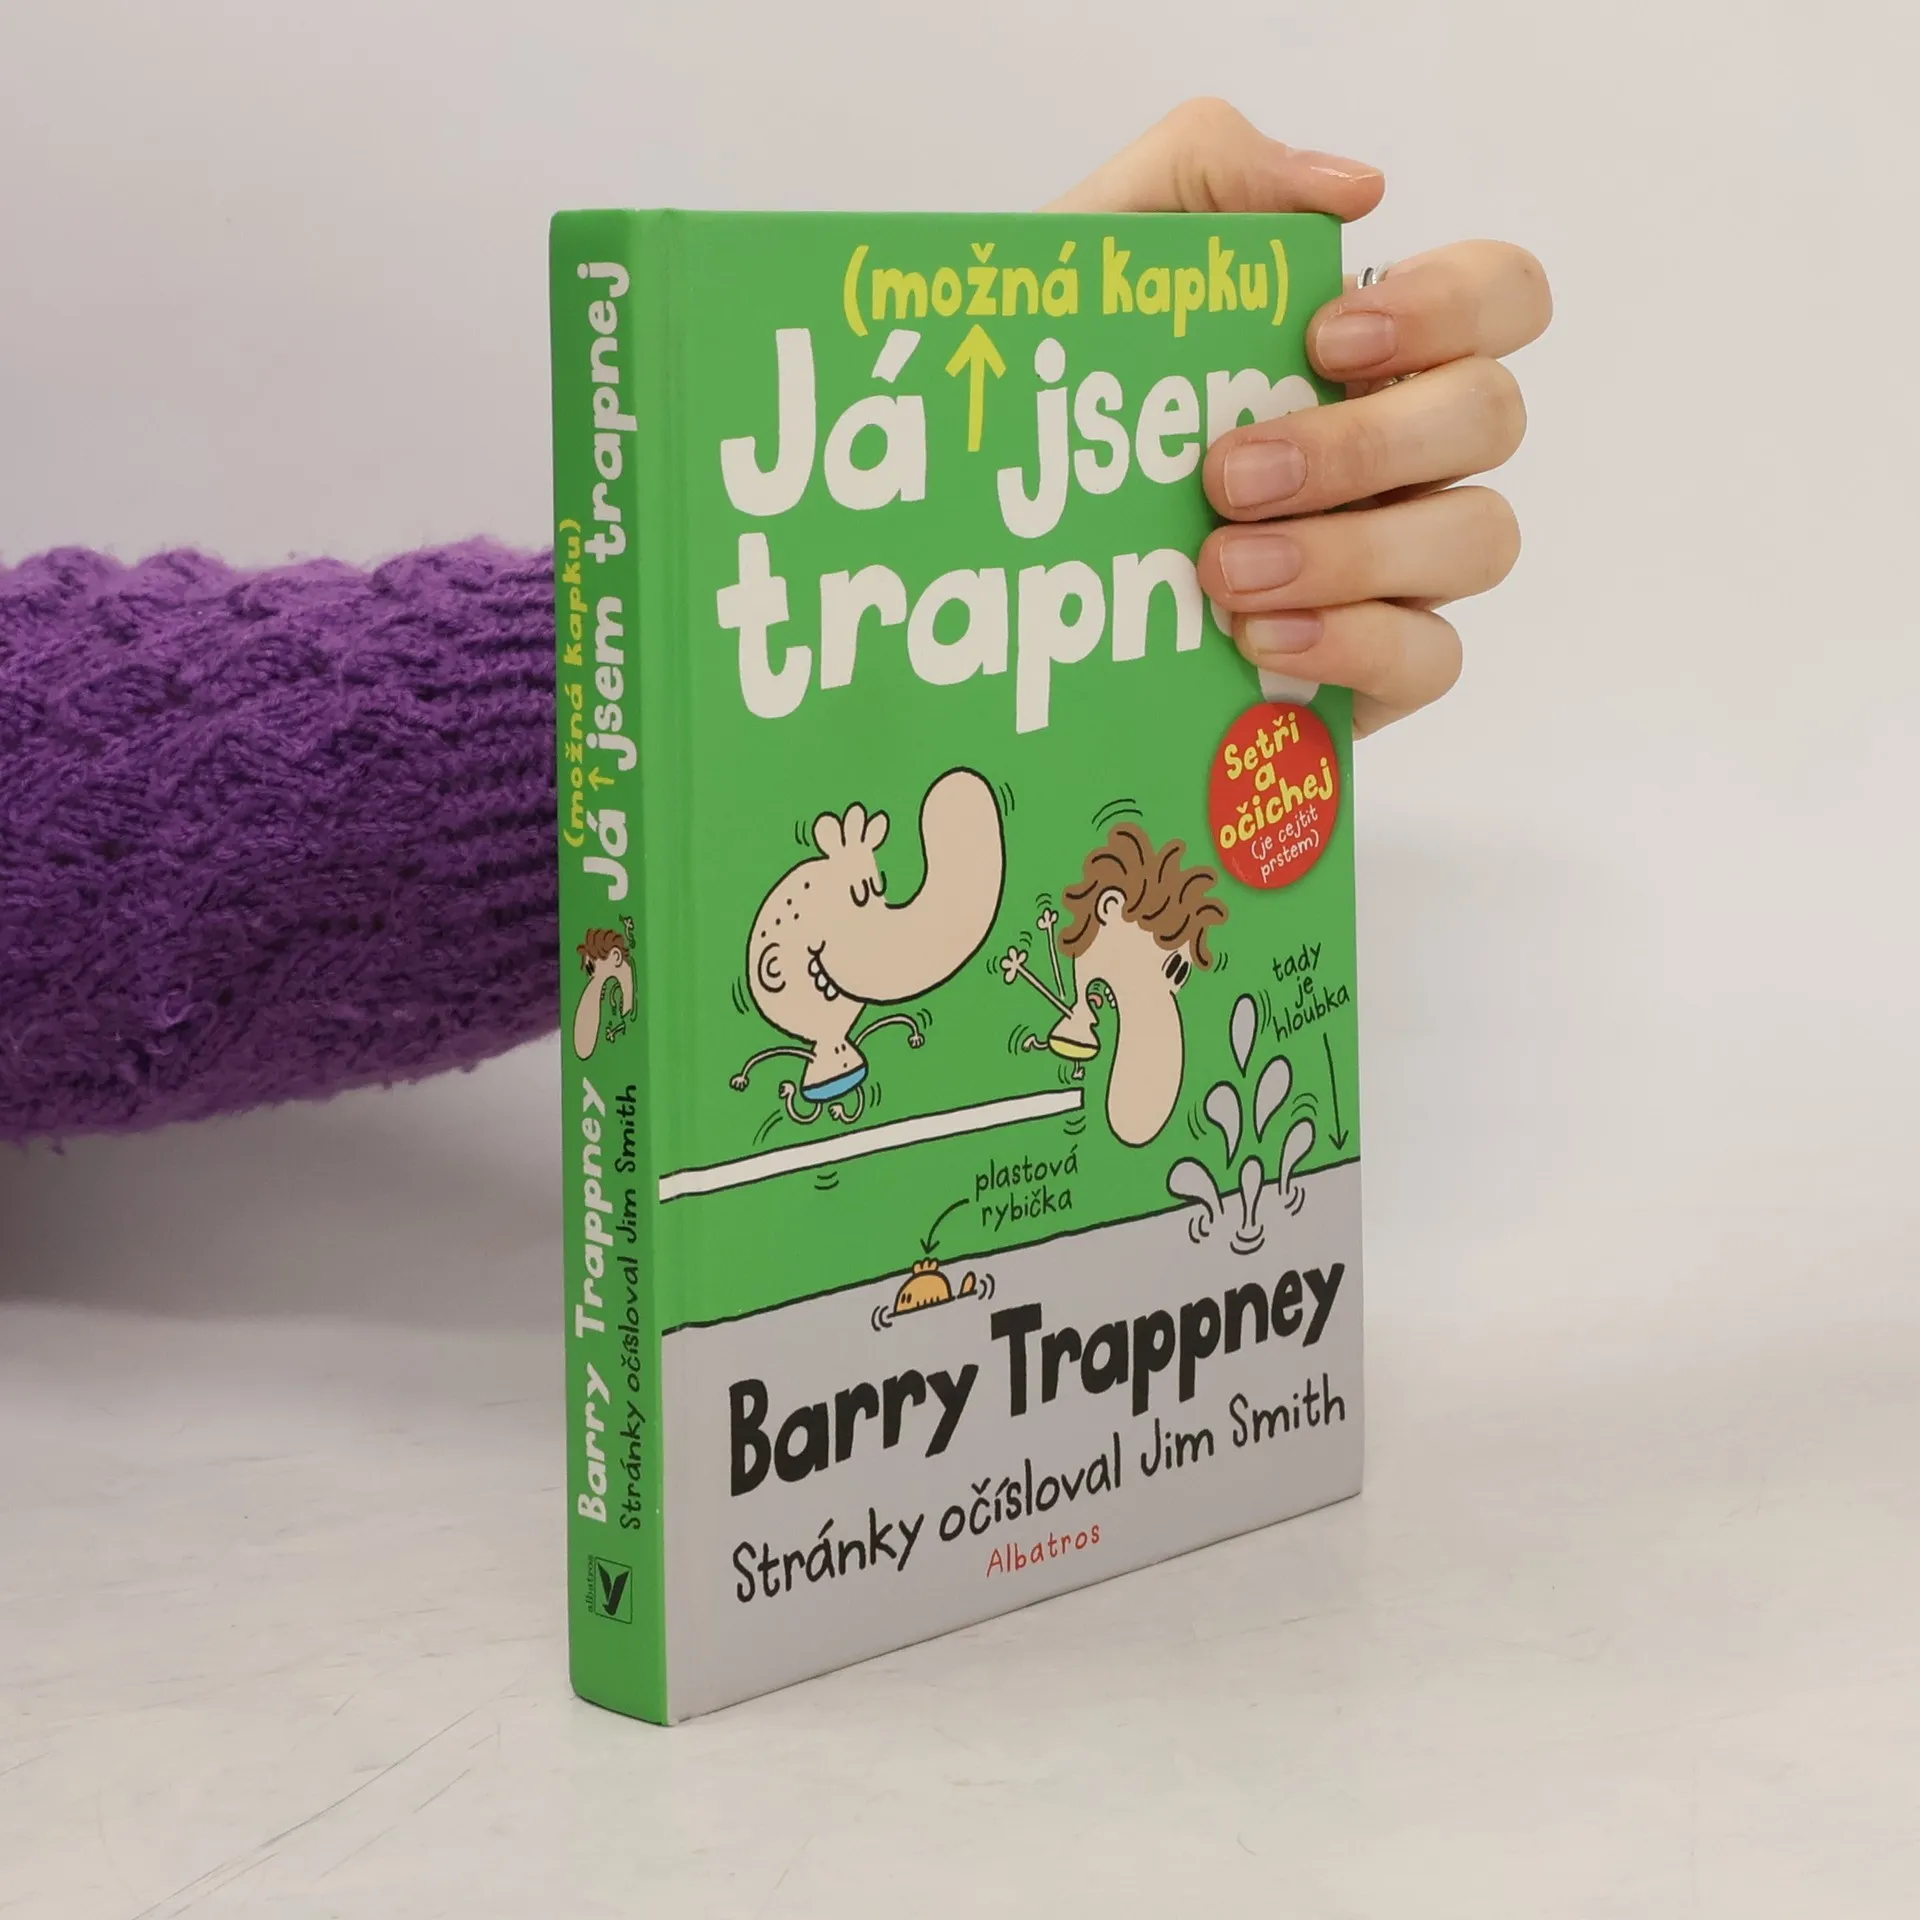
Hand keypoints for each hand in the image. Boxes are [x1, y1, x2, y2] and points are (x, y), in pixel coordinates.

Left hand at [1050, 100, 1550, 735]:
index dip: (1447, 307)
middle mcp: (1413, 449)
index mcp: (1377, 346)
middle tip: (1227, 476)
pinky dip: (1353, 646)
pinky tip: (1256, 639)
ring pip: (1475, 541)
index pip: (1499, 296)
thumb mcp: (1103, 249)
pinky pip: (1432, 659)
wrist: (989, 536)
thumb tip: (1356, 188)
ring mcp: (1406, 562)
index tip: (1323, 337)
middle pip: (1489, 421)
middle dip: (1365, 445)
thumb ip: (1210, 169)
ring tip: (1223, 573)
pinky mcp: (1378, 666)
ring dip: (1353, 554)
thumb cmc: (1069, 389)